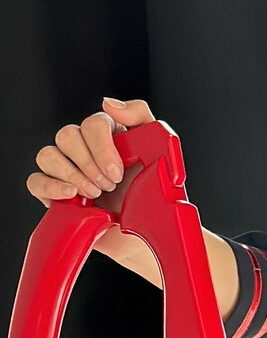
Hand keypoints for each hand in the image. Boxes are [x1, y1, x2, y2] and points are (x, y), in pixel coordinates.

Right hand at [27, 99, 157, 265]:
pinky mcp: (54, 193)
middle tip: (108, 186)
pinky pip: (35, 180)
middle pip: (67, 135)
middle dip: (88, 164)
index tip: (117, 173)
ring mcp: (66, 170)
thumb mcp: (160, 150)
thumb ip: (141, 117)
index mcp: (109, 134)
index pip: (94, 123)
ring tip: (93, 195)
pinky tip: (71, 196)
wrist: (142, 233)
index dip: (102, 148)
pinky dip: (50, 187)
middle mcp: (85, 148)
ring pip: (47, 154)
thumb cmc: (152, 195)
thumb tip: (109, 103)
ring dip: (71, 175)